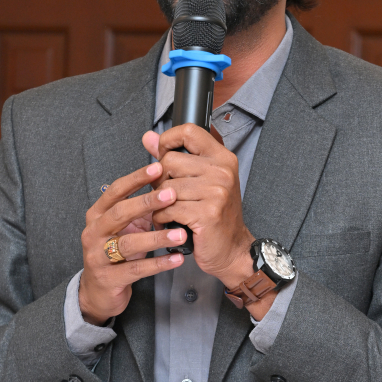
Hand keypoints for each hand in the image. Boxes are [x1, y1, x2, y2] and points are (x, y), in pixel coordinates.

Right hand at [79, 162, 185, 324]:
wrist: (99, 292)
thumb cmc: (116, 253)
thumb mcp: (125, 227)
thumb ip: (139, 208)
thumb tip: (166, 181)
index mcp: (97, 215)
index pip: (116, 191)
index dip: (136, 178)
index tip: (158, 167)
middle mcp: (94, 232)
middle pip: (120, 213)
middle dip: (146, 202)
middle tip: (172, 194)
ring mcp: (98, 256)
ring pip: (129, 243)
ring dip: (157, 237)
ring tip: (181, 233)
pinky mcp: (109, 279)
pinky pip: (137, 270)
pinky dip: (158, 264)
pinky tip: (177, 258)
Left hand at [144, 126, 266, 301]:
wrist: (232, 249)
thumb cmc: (216, 216)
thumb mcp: (199, 181)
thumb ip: (174, 156)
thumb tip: (149, 137)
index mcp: (222, 158)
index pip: (189, 132)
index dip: (168, 141)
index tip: (163, 155)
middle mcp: (222, 171)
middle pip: (170, 162)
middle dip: (160, 181)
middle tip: (168, 196)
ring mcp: (216, 192)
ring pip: (165, 188)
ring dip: (159, 204)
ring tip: (168, 212)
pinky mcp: (207, 213)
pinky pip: (168, 209)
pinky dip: (162, 219)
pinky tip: (170, 223)